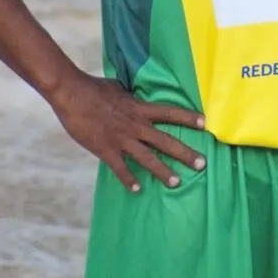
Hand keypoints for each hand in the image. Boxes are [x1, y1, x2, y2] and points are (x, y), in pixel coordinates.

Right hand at [50, 69, 206, 191]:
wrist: (72, 93)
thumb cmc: (94, 88)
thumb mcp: (119, 89)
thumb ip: (131, 98)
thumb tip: (137, 99)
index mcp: (139, 108)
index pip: (170, 113)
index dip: (188, 118)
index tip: (205, 123)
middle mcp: (135, 125)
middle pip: (165, 140)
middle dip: (185, 153)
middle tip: (202, 164)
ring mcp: (121, 139)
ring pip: (147, 158)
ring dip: (163, 171)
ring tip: (177, 183)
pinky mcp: (105, 149)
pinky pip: (120, 168)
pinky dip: (128, 179)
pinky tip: (136, 190)